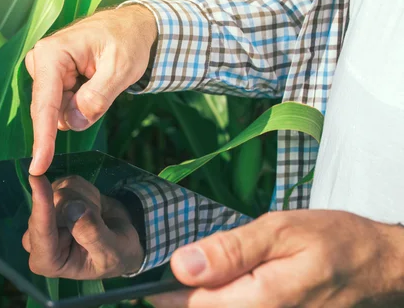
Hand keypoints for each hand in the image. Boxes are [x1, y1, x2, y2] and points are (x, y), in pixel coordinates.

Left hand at [22, 175, 143, 278]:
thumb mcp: (110, 254)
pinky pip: (69, 181)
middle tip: (101, 225)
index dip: (41, 206)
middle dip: (82, 206)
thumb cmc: (116, 256)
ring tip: (97, 217)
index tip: (36, 179)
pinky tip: (93, 206)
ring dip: (87, 199)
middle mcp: (37, 238)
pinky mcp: (53, 196)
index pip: (41, 231)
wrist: (124, 243)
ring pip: (61, 189)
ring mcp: (44, 214)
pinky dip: (87, 190)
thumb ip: (92, 235)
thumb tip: (72, 208)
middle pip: (52, 204)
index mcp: (47, 261)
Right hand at [25, 5, 156, 174]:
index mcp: (52, 53)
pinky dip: (81, 103)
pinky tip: (93, 81)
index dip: (42, 138)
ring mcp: (45, 70)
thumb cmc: (127, 40)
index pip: (45, 103)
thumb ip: (97, 97)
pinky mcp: (52, 78)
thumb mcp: (120, 69)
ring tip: (101, 77)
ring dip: (81, 106)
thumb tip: (73, 123)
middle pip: (50, 109)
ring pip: (58, 110)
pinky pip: (64, 106)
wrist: (131, 26)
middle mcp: (41, 60)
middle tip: (105, 84)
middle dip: (75, 112)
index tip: (38, 165)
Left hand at [150, 210, 403, 307]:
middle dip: (186, 297)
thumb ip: (230, 250)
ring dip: (208, 299)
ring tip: (210, 276)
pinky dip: (228, 301)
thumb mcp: (280, 231)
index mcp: (263, 302)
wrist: (378, 266)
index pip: (194, 306)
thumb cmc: (334, 241)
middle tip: (182, 272)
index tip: (152, 280)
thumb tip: (181, 265)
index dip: (168, 293)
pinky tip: (232, 286)